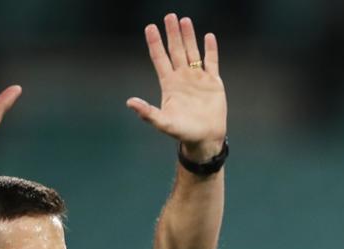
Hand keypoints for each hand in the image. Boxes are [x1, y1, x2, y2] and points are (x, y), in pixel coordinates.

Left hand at [127, 14, 226, 161]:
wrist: (206, 138)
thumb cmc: (183, 132)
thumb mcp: (163, 123)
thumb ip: (147, 113)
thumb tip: (130, 102)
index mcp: (169, 84)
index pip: (160, 58)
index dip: (155, 43)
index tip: (150, 27)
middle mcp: (182, 78)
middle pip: (176, 50)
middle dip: (172, 33)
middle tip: (169, 15)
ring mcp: (198, 78)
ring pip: (192, 52)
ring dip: (189, 37)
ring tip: (185, 20)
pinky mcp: (213, 83)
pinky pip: (211, 61)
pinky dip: (211, 49)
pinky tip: (208, 36)